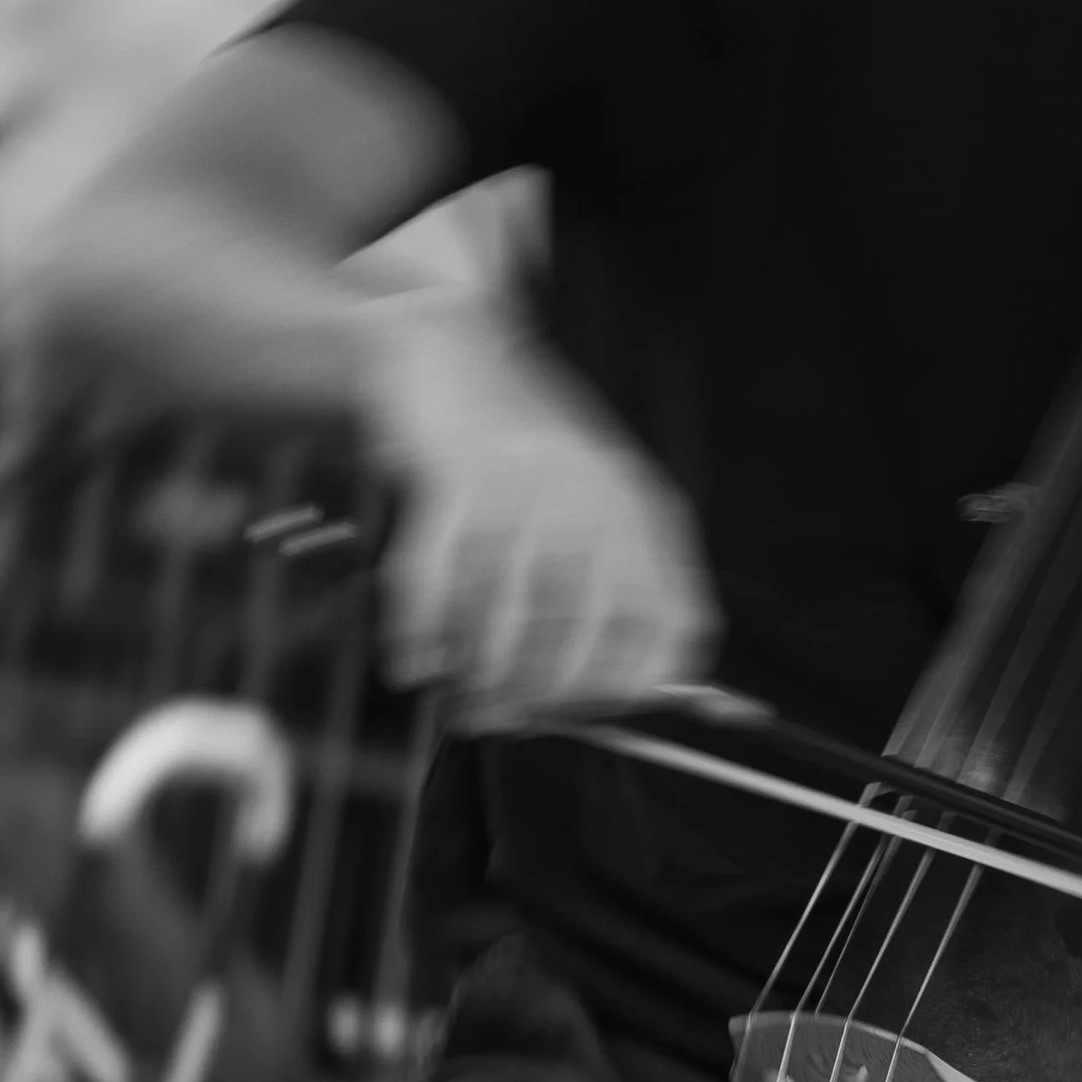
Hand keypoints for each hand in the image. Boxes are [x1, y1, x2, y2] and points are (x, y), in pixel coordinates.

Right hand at [365, 289, 720, 727]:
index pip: (669, 626)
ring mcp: (524, 482)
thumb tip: (614, 705)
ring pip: (503, 613)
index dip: (629, 688)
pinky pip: (434, 580)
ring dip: (476, 674)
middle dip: (536, 696)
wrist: (449, 359)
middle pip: (582, 630)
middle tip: (502, 722)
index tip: (586, 716)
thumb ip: (608, 603)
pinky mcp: (455, 473)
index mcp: (641, 514)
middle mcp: (594, 495)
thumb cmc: (520, 468)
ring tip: (460, 702)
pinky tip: (411, 666)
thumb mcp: (588, 519)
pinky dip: (417, 636)